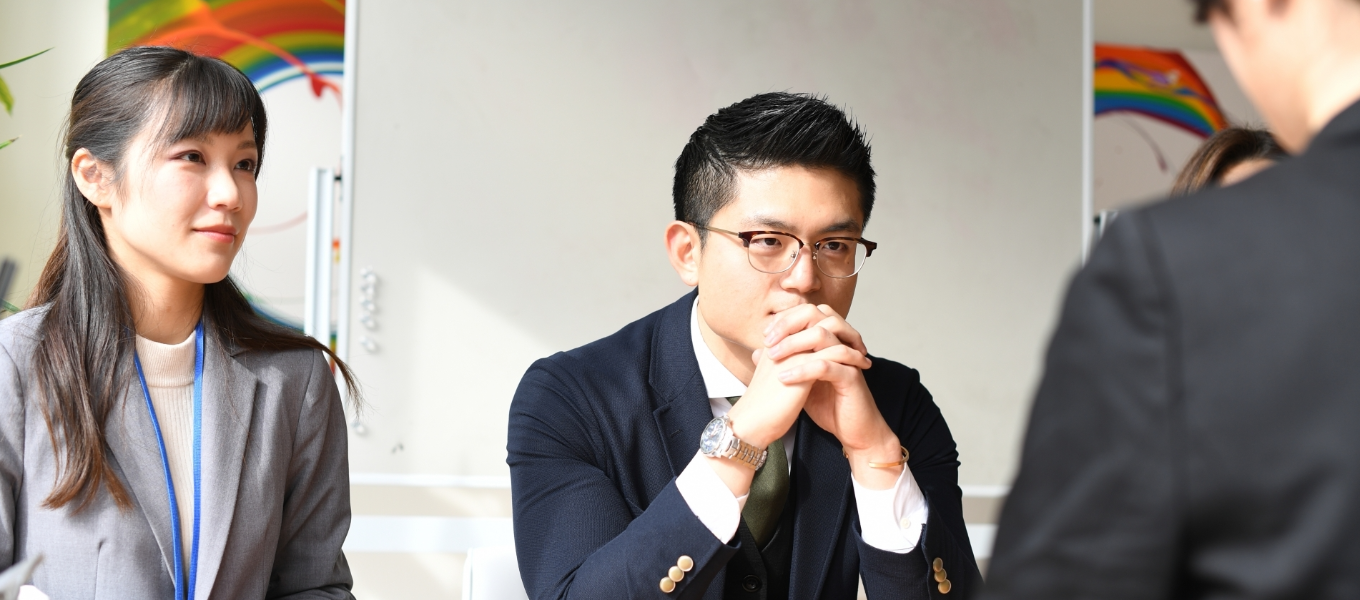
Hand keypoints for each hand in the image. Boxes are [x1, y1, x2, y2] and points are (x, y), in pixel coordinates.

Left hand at [764, 305, 902, 487]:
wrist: (853, 431)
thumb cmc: (829, 406)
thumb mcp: (801, 381)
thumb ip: (785, 364)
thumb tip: (758, 353)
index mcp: (831, 341)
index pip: (809, 313)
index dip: (786, 318)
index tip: (765, 334)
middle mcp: (841, 344)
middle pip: (817, 315)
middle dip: (789, 324)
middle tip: (768, 341)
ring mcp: (848, 359)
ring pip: (822, 336)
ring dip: (793, 344)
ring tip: (773, 358)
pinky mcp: (851, 377)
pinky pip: (826, 365)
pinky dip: (802, 369)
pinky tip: (784, 378)